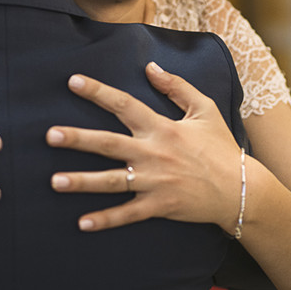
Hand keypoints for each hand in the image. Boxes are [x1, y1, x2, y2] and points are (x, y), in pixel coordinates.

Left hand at [47, 62, 241, 232]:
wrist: (240, 189)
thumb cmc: (221, 147)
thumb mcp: (204, 109)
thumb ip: (176, 86)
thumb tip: (150, 67)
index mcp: (161, 127)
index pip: (124, 104)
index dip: (98, 92)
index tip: (73, 81)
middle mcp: (153, 153)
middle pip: (109, 144)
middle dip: (78, 139)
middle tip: (49, 135)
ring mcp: (155, 181)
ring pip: (112, 180)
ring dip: (82, 182)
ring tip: (54, 181)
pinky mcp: (159, 206)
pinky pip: (128, 213)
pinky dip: (106, 219)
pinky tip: (82, 222)